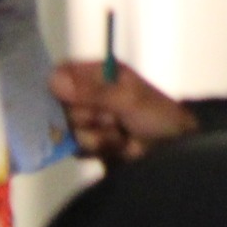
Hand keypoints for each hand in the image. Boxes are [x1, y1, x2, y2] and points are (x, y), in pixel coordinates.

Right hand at [51, 58, 198, 162]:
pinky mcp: (89, 144)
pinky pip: (76, 147)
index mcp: (101, 74)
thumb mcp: (129, 99)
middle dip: (87, 116)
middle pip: (61, 104)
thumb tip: (53, 80)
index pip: (64, 73)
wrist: (174, 153)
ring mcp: (89, 120)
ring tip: (121, 135)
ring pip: (69, 128)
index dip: (61, 87)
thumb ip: (92, 91)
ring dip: (96, 136)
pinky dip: (96, 149)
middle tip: (112, 120)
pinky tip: (116, 148)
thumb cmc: (158, 117)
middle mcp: (90, 95)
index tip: (73, 99)